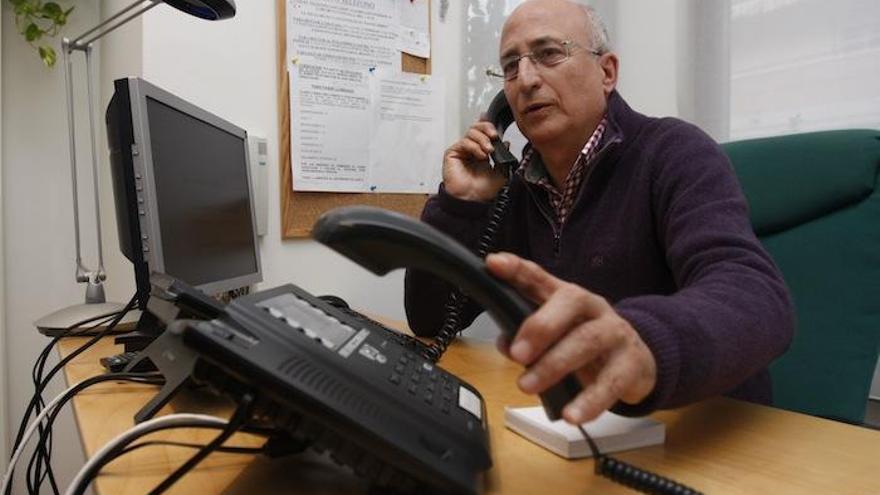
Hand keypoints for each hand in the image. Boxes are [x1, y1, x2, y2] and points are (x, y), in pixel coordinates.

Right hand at [442, 120, 507, 201]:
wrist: (473, 200)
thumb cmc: (483, 190)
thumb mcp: (501, 173)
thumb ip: (505, 158)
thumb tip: (507, 143)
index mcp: (482, 151)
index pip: (483, 132)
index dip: (489, 126)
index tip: (497, 131)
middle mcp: (471, 149)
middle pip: (476, 127)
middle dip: (487, 129)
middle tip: (494, 137)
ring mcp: (462, 150)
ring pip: (471, 132)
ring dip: (482, 139)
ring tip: (488, 151)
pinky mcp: (452, 153)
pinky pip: (463, 142)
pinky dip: (474, 146)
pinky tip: (480, 156)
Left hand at [486, 252, 656, 423]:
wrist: (639, 362)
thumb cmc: (586, 343)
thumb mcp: (556, 335)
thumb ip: (525, 334)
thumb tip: (504, 343)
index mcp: (567, 297)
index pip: (540, 277)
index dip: (517, 269)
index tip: (494, 264)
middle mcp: (593, 308)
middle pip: (570, 302)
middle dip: (540, 326)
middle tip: (517, 353)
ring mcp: (615, 333)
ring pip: (587, 341)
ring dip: (554, 365)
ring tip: (528, 386)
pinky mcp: (632, 364)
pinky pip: (611, 383)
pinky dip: (589, 401)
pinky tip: (571, 415)